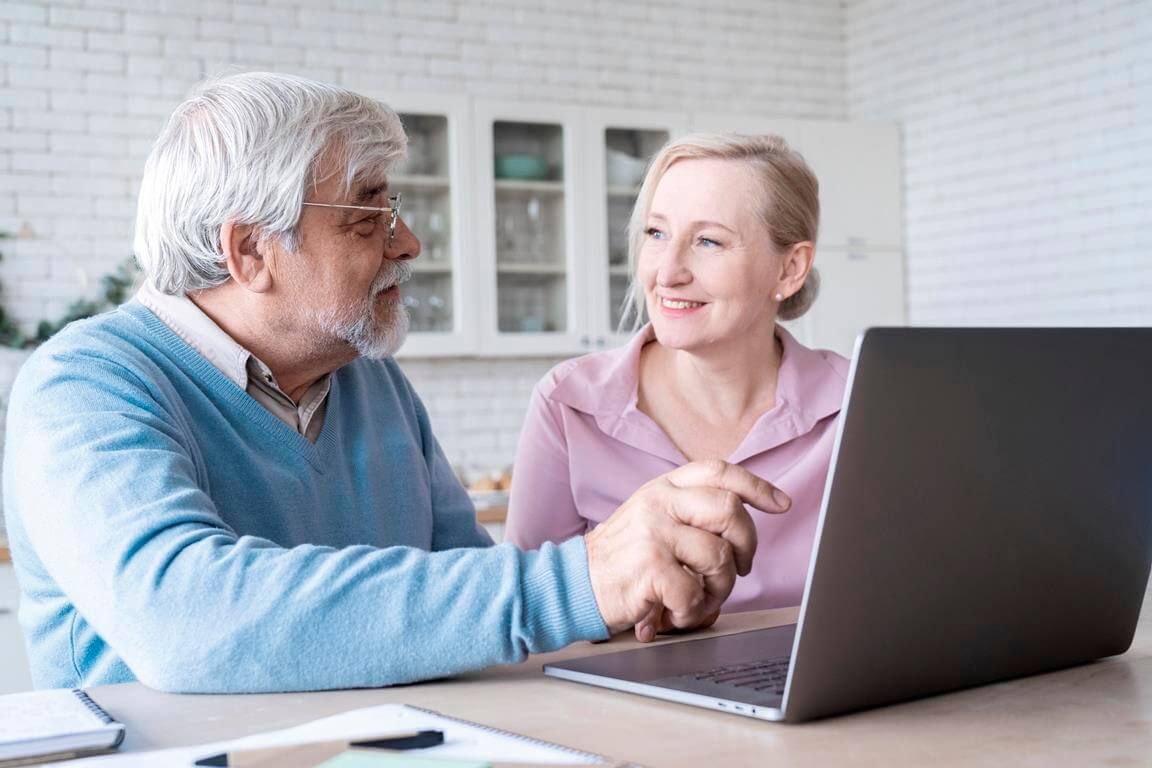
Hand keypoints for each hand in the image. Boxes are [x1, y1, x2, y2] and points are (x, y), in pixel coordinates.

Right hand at [584, 460, 790, 635]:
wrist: (573, 583)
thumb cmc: (620, 559)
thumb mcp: (651, 518)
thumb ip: (689, 510)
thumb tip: (744, 520)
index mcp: (663, 487)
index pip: (719, 471)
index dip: (756, 486)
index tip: (781, 504)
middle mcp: (659, 502)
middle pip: (730, 510)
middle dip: (747, 545)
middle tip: (737, 568)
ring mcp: (654, 532)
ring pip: (719, 556)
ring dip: (719, 588)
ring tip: (698, 598)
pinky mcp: (649, 566)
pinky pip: (695, 592)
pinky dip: (692, 611)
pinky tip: (675, 612)